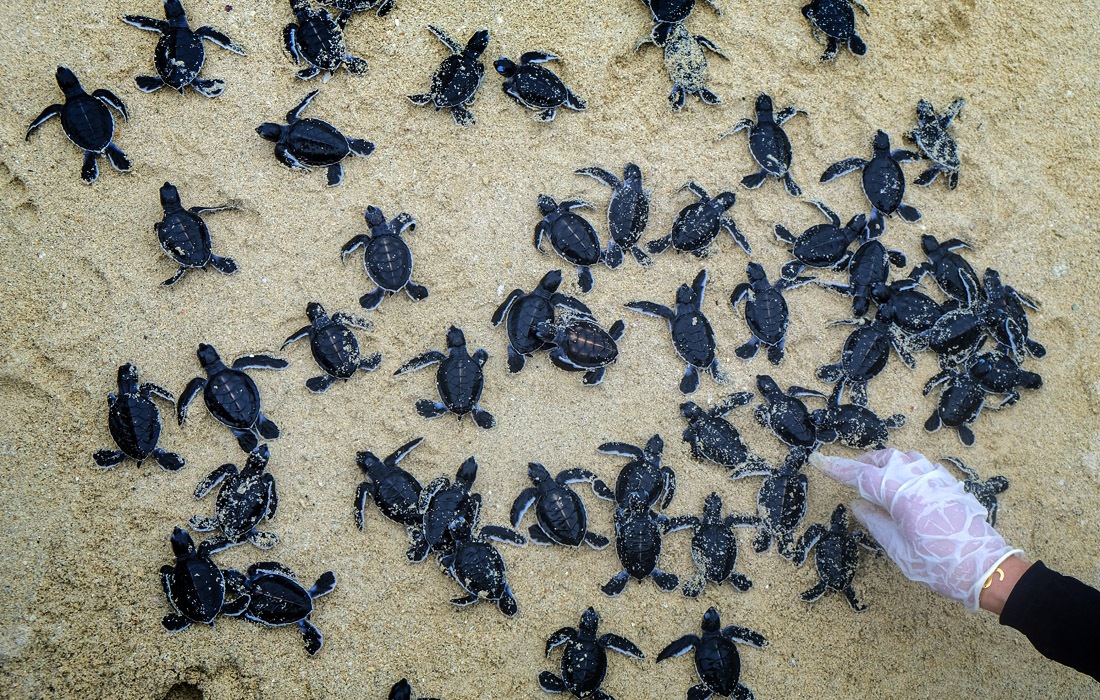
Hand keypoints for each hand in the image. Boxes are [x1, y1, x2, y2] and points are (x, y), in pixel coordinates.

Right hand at [809, 448, 1021, 611]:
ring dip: (885, 463)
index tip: (819, 461)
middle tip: (847, 473)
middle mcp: (918, 478)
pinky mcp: (951, 485)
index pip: (861, 475)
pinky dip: (906, 469)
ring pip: (904, 459)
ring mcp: (937, 479)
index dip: (838, 468)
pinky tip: (904, 483)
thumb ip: (876, 522)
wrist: (988, 570)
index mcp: (901, 493)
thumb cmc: (941, 565)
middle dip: (862, 463)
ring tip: (874, 476)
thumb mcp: (899, 549)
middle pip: (883, 459)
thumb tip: (859, 505)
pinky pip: (922, 467)